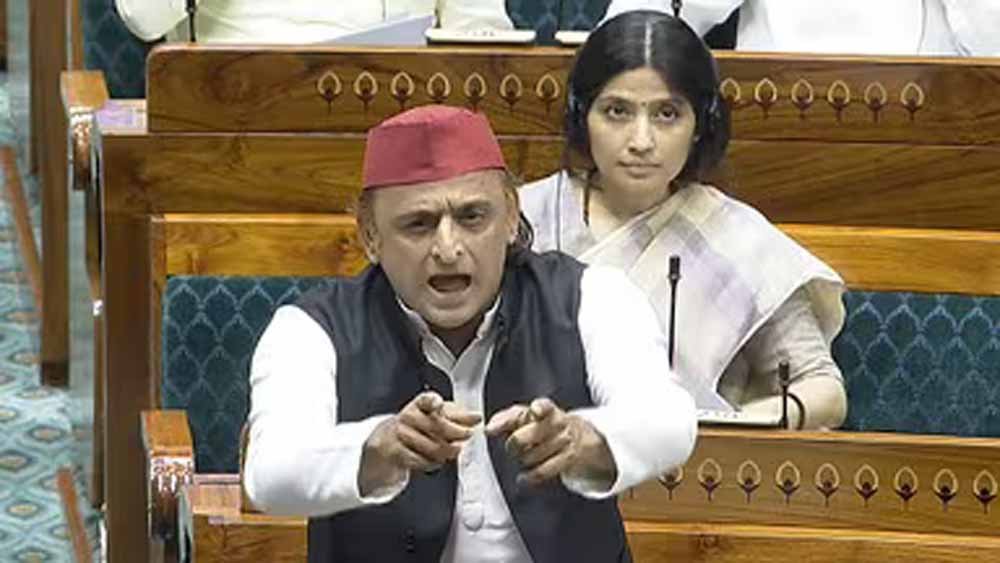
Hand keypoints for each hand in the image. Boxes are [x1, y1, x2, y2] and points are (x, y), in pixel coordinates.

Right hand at [360, 392, 480, 494]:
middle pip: (437, 426)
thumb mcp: (437, 417)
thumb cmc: (418, 427)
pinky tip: (437, 460)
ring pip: (433, 447)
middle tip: (468, 434)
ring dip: (447, 452)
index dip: (433, 402)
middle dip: (458, 432)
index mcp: (419, 404)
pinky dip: (434, 463)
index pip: (426, 400)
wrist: (388, 442)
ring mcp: (401, 434)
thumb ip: (458, 417)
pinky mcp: (396, 451)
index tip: (438, 404)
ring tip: (453, 451)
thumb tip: (476, 417)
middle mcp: (408, 416)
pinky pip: (422, 461)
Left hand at [486, 398, 614, 486]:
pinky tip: (523, 478)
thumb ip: (505, 419)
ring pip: (531, 457)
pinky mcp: (567, 459)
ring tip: (525, 456)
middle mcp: (557, 423)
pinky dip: (529, 477)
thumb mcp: (526, 415)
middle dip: (512, 445)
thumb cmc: (543, 424)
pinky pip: (542, 471)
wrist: (576, 436)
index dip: (539, 408)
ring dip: (522, 460)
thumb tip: (489, 429)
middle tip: (512, 446)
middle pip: (524, 438)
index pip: (543, 406)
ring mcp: (564, 441)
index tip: (535, 411)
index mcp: (546, 409)